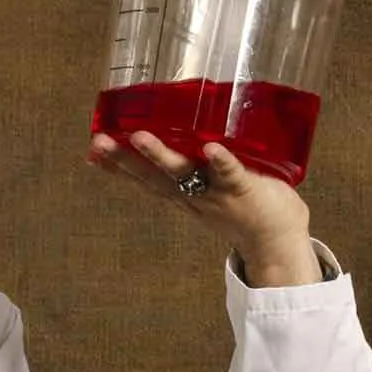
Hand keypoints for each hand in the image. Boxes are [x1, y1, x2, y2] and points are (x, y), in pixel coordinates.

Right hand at [87, 125, 327, 286]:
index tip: (93, 150)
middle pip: (153, 176)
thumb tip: (193, 129)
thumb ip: (200, 166)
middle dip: (124, 160)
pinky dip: (220, 161)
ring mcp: (216, 192)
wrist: (278, 241)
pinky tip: (210, 148)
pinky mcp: (244, 189)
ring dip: (161, 156)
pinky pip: (230, 173)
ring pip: (184, 173)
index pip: (146, 177)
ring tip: (140, 137)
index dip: (119, 165)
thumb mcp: (214, 191)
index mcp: (185, 193)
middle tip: (99, 141)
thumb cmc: (249, 210)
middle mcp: (194, 194)